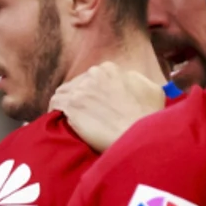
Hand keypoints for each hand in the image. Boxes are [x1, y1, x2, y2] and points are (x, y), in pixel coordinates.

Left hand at [50, 62, 167, 151]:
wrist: (140, 136)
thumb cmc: (148, 116)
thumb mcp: (151, 89)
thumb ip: (134, 79)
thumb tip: (125, 79)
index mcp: (110, 69)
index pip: (92, 77)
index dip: (92, 92)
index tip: (94, 104)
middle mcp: (94, 75)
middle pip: (76, 84)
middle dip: (79, 98)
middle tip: (83, 115)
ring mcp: (81, 89)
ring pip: (63, 93)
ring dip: (65, 104)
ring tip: (69, 119)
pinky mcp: (72, 106)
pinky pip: (55, 104)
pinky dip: (55, 111)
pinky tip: (59, 121)